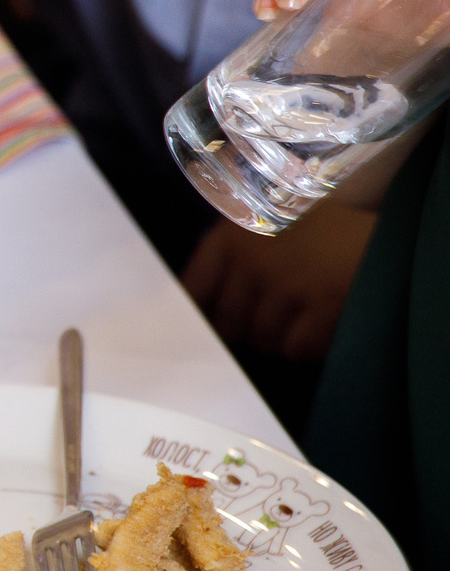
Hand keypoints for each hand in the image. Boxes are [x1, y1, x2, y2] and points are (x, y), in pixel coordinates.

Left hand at [181, 197, 373, 361]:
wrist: (377, 230)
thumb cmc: (319, 227)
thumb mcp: (265, 223)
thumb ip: (232, 256)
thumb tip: (199, 303)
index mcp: (232, 237)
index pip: (193, 288)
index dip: (194, 314)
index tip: (197, 328)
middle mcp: (252, 262)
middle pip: (227, 322)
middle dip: (242, 330)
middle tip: (261, 325)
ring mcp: (286, 286)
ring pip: (261, 338)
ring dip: (275, 338)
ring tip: (295, 320)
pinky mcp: (321, 306)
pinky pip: (295, 347)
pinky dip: (304, 345)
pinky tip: (317, 327)